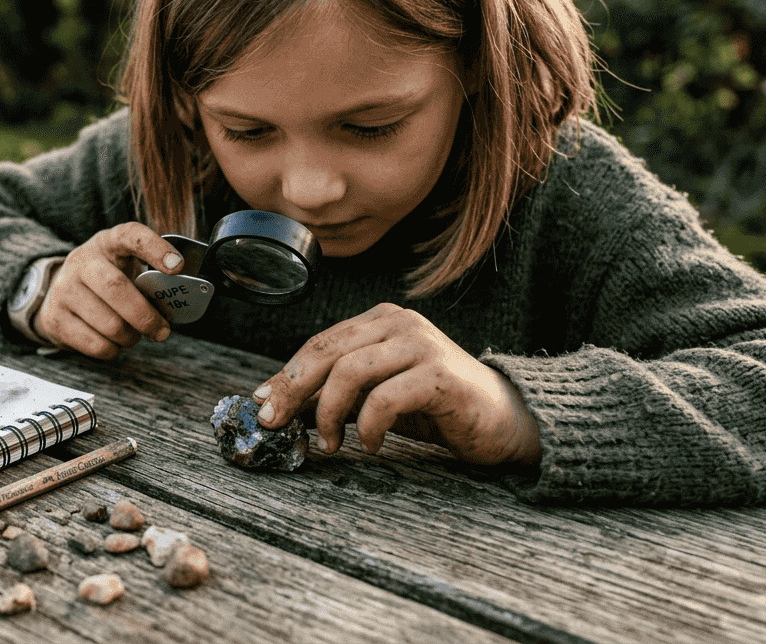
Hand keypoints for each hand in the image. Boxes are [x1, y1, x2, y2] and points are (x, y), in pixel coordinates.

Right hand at [33, 222, 182, 358]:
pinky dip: (114, 350)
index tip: (177, 267)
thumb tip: (171, 310)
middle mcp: (81, 261)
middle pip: (116, 288)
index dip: (155, 249)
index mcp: (107, 243)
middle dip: (146, 316)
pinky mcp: (55, 319)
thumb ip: (148, 282)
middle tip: (162, 332)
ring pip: (110, 325)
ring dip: (131, 337)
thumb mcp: (124, 268)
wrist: (60, 296)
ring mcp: (64, 290)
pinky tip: (113, 341)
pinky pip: (97, 345)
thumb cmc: (106, 282)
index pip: (130, 236)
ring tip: (132, 334)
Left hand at [252, 303, 540, 465]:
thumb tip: (281, 405)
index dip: (286, 374)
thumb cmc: (436, 406)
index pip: (319, 343)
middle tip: (275, 422)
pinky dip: (369, 426)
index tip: (261, 402)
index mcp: (381, 320)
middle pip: (327, 352)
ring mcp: (421, 345)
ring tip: (329, 443)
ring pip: (350, 371)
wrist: (504, 420)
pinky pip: (386, 398)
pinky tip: (370, 445)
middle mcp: (399, 323)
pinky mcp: (440, 375)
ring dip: (328, 413)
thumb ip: (337, 393)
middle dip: (293, 390)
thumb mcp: (376, 395)